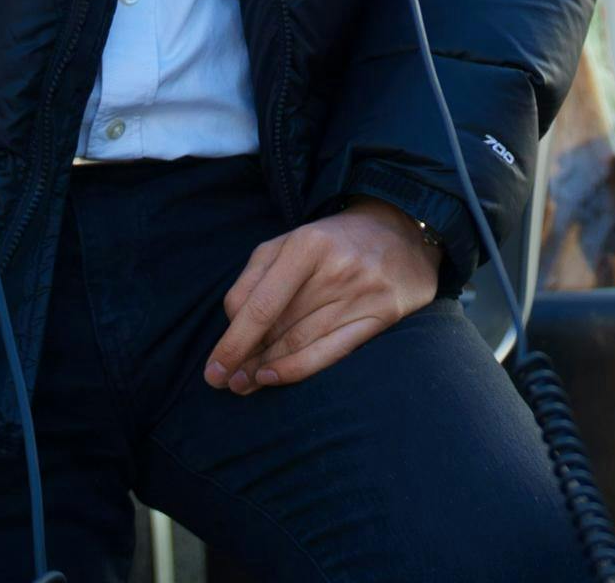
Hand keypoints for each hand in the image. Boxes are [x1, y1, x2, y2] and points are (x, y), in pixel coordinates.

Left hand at [204, 198, 440, 392]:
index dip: (233, 342)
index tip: (213, 369)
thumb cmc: (331, 243)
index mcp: (306, 245)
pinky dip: (298, 370)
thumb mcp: (288, 242)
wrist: (401, 230)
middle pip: (279, 328)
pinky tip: (274, 377)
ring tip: (244, 383)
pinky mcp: (381, 314)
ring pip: (301, 343)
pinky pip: (332, 352)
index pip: (261, 305)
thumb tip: (233, 328)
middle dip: (246, 359)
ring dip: (267, 369)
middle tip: (224, 380)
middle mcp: (336, 269)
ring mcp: (361, 293)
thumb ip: (255, 278)